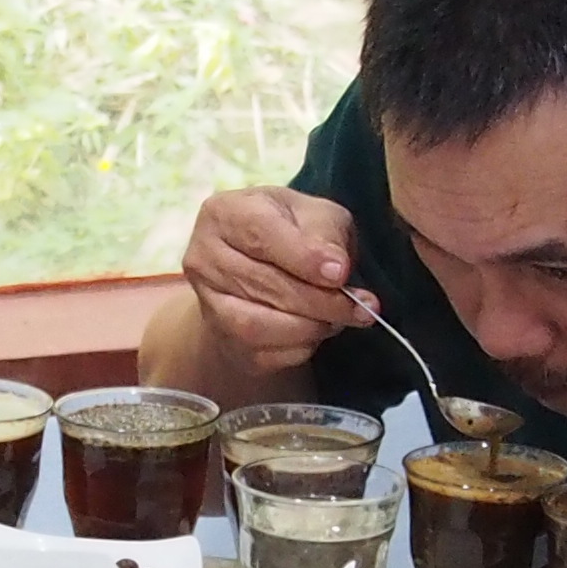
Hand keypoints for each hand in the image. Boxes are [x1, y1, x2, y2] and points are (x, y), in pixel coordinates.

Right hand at [179, 187, 367, 369]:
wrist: (260, 268)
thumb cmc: (291, 232)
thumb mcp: (315, 213)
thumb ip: (326, 232)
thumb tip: (336, 269)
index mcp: (225, 213)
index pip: (261, 234)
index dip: (304, 257)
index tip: (341, 273)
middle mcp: (204, 258)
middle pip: (263, 284)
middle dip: (321, 300)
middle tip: (362, 307)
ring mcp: (208, 303)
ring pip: (258, 325)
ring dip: (310, 327)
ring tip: (341, 319)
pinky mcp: (222, 339)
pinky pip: (263, 354)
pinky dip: (299, 347)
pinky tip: (317, 331)